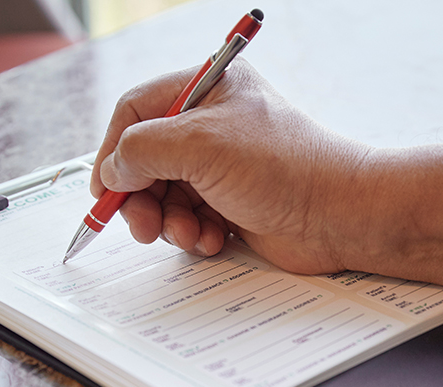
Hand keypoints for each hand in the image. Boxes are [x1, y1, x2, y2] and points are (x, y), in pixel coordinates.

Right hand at [90, 59, 371, 274]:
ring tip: (189, 233)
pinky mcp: (229, 203)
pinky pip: (188, 219)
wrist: (337, 215)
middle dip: (141, 197)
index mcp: (206, 90)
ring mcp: (219, 167)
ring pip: (164, 196)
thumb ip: (141, 150)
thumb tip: (112, 170)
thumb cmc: (284, 167)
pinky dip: (193, 234)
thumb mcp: (200, 144)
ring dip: (168, 222)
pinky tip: (214, 239)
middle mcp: (210, 126)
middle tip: (142, 226)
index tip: (105, 188)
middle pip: (146, 161)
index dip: (114, 150)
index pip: (136, 112)